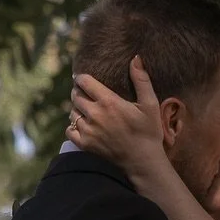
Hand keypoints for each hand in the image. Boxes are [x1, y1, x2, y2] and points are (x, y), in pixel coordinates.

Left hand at [70, 57, 167, 182]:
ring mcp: (88, 131)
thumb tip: (135, 58)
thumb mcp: (150, 104)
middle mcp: (95, 114)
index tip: (84, 79)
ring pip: (72, 113)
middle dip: (79, 93)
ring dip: (77, 109)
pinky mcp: (85, 145)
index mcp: (109, 102)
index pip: (84, 82)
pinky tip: (82, 125)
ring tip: (86, 110)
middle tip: (86, 94)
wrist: (143, 161)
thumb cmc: (149, 132)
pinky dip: (73, 127)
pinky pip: (69, 130)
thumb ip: (141, 80)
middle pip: (76, 96)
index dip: (82, 78)